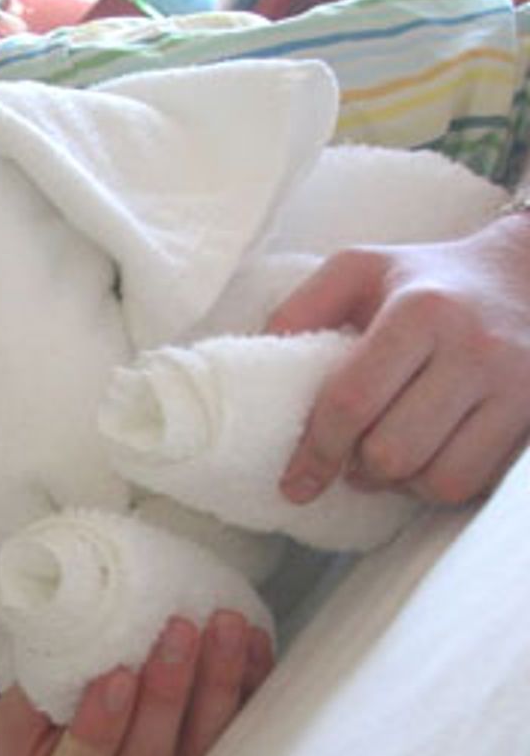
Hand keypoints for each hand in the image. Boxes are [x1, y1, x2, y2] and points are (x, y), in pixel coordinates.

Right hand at [0, 612, 271, 755]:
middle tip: (180, 630)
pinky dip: (251, 694)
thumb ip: (38, 695)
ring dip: (219, 689)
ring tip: (226, 626)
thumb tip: (74, 627)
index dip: (99, 729)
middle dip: (168, 695)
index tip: (118, 673)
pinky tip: (256, 646)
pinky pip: (238, 750)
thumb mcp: (13, 737)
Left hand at [266, 215, 529, 504]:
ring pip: (440, 479)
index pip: (352, 403)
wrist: (528, 274)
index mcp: (420, 310)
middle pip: (393, 452)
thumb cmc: (425, 280)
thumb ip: (300, 308)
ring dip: (402, 484)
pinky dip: (442, 485)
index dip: (315, 452)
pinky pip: (479, 483)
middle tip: (350, 460)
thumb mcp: (359, 271)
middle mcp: (474, 348)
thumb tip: (253, 366)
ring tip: (389, 460)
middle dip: (359, 470)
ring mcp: (517, 385)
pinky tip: (429, 461)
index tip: (295, 483)